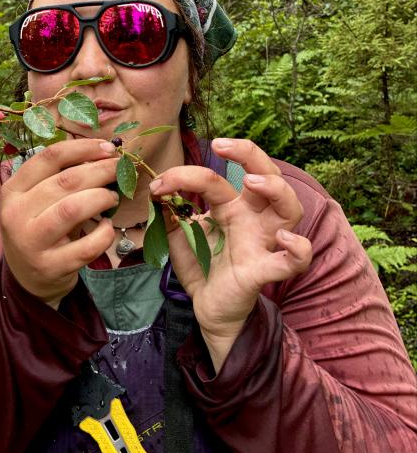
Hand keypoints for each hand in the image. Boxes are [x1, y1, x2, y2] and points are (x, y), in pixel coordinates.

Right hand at [0, 139, 118, 307]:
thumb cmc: (40, 229)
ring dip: (101, 198)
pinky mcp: (50, 267)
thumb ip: (63, 178)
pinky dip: (104, 234)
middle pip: (65, 181)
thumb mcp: (39, 201)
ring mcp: (31, 243)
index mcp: (12, 190)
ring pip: (73, 209)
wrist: (29, 280)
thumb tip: (105, 154)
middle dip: (100, 171)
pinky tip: (107, 228)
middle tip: (120, 171)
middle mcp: (16, 215)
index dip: (83, 148)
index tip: (108, 148)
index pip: (49, 158)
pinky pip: (87, 246)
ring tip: (112, 198)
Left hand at [149, 138, 311, 368]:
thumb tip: (156, 191)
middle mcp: (252, 218)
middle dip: (250, 153)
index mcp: (231, 206)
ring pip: (290, 208)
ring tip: (252, 182)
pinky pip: (294, 260)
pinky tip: (283, 239)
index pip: (217, 177)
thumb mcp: (177, 235)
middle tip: (222, 146)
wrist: (207, 307)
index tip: (160, 184)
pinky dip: (296, 248)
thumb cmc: (200, 265)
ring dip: (276, 189)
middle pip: (268, 175)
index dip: (187, 174)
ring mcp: (262, 242)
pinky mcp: (264, 270)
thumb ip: (169, 213)